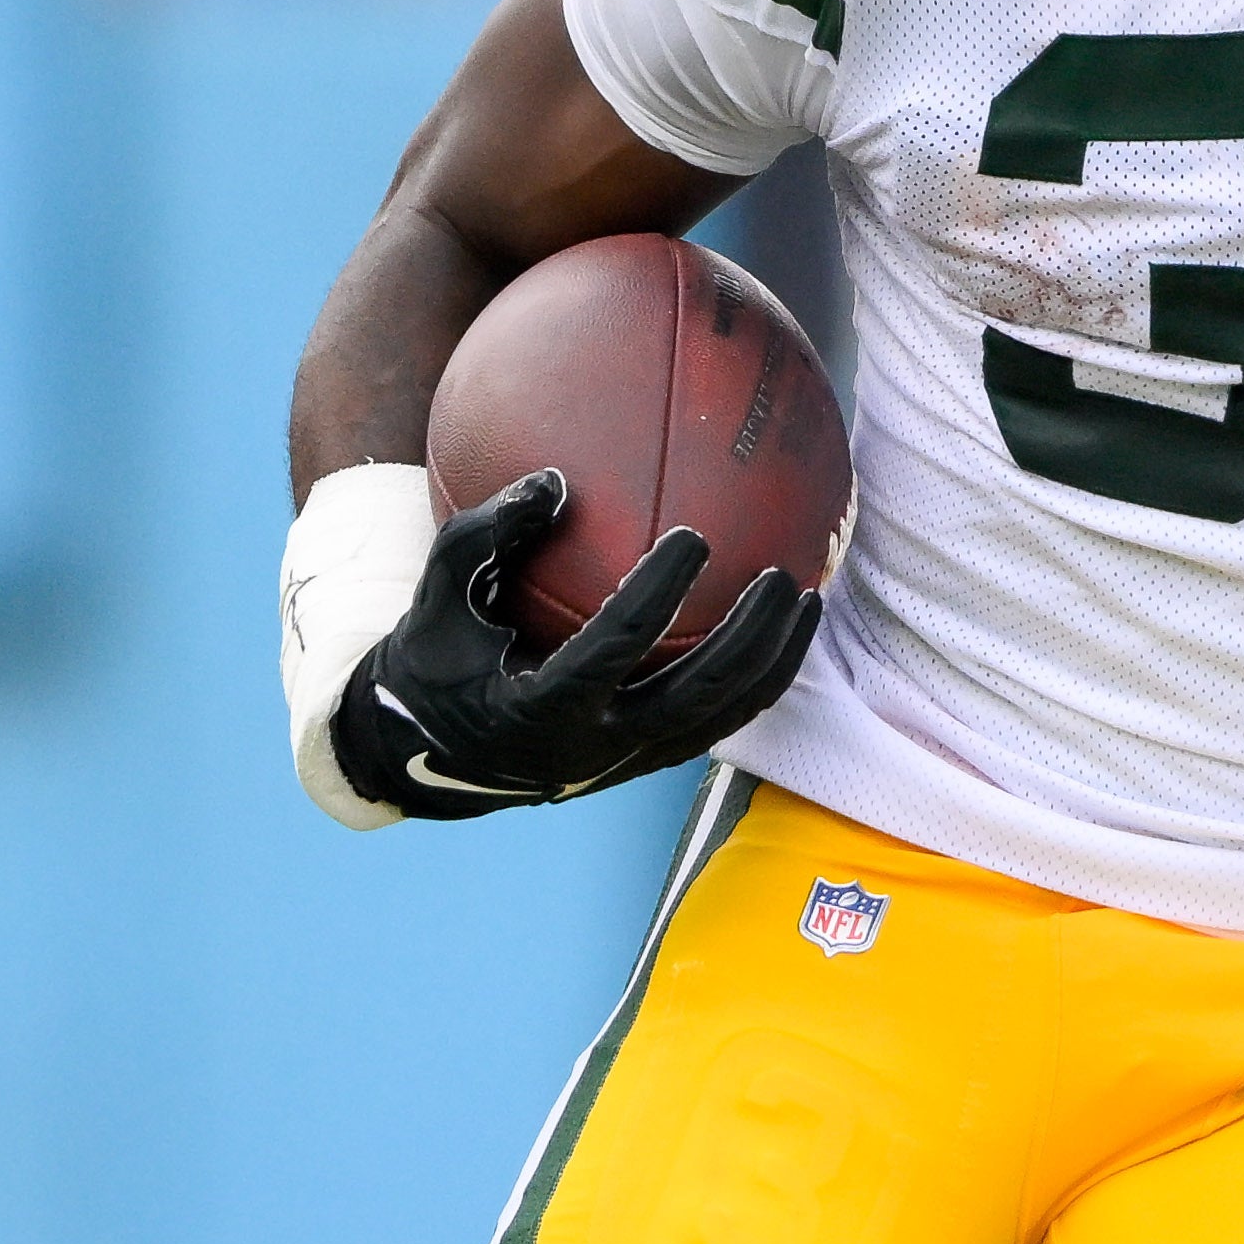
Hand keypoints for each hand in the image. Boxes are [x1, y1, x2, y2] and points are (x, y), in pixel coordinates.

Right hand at [325, 471, 813, 820]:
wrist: (433, 752)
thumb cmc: (434, 658)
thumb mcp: (438, 596)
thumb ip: (485, 535)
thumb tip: (556, 480)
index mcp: (540, 710)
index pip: (612, 649)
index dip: (657, 594)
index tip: (694, 538)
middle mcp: (595, 747)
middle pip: (696, 695)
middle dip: (747, 639)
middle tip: (782, 575)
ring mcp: (628, 762)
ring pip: (723, 719)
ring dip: (772, 663)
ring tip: (810, 600)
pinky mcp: (648, 763)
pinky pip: (720, 723)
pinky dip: (759, 680)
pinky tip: (787, 629)